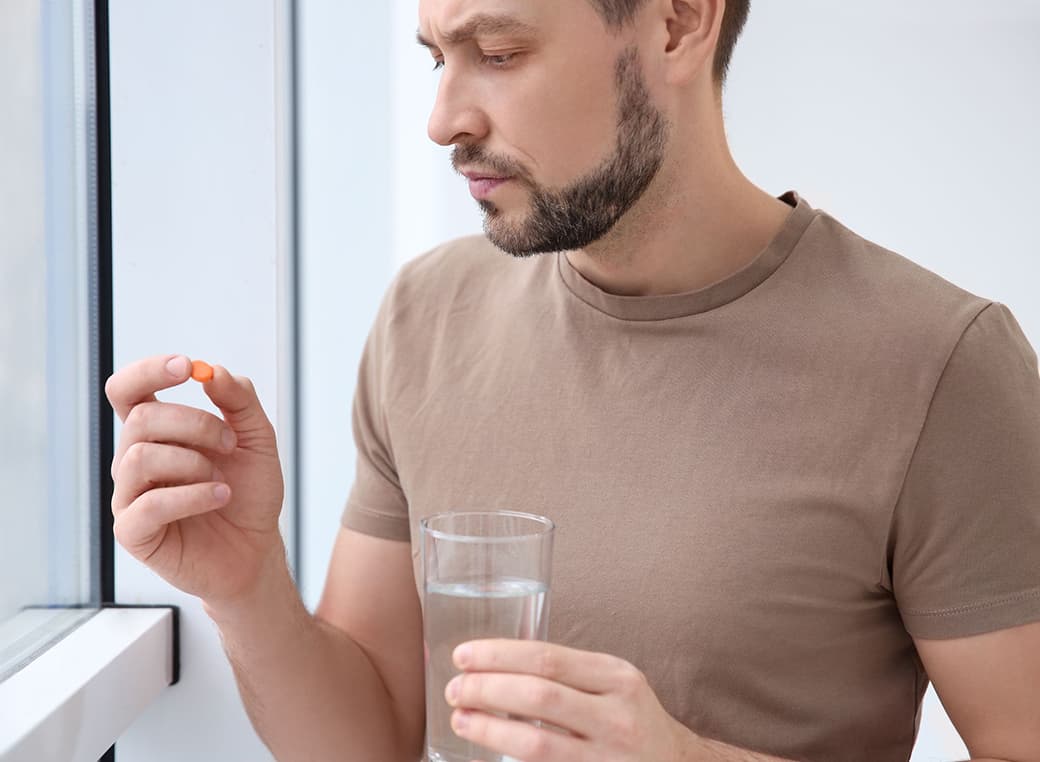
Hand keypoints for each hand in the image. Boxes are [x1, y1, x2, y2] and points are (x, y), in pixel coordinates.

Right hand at [106, 354, 284, 605]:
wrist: (257, 549)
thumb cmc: (249, 493)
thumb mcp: (257, 439)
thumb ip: (239, 400)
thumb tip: (212, 371)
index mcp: (157, 432)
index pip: (128, 390)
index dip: (148, 371)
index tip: (186, 366)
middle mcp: (134, 460)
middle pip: (142, 418)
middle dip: (196, 423)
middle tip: (230, 443)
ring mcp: (129, 496)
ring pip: (140, 456)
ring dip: (193, 462)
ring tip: (223, 481)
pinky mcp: (134, 532)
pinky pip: (148, 504)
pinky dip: (192, 496)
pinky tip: (219, 497)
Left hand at [444, 639, 691, 761]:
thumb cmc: (632, 719)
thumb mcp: (614, 685)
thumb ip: (569, 674)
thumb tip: (493, 663)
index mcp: (617, 678)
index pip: (547, 658)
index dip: (498, 655)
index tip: (462, 655)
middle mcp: (617, 716)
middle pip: (538, 696)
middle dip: (487, 689)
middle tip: (455, 688)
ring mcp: (608, 757)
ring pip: (536, 743)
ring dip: (489, 729)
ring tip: (460, 719)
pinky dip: (509, 758)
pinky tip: (487, 751)